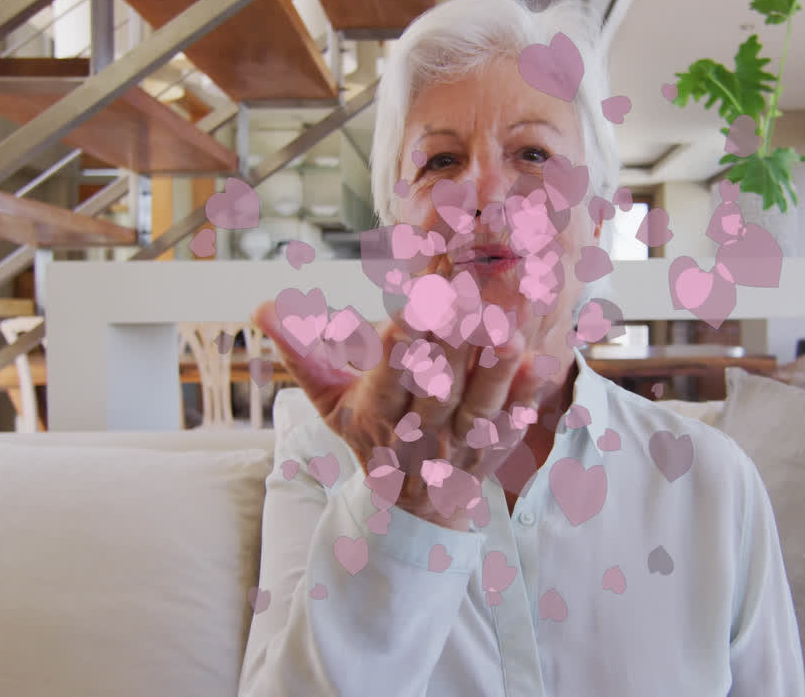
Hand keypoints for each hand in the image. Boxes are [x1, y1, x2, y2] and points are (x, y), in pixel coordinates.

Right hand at [252, 300, 545, 530]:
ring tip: (509, 331)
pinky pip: (513, 426)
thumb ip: (302, 353)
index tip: (418, 303)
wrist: (410, 510)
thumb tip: (261, 305)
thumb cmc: (370, 439)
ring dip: (493, 371)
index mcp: (375, 413)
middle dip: (452, 343)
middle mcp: (418, 430)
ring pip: (477, 408)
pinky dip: (527, 398)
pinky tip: (543, 363)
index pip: (389, 373)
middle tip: (469, 295)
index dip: (404, 341)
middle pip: (436, 387)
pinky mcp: (493, 453)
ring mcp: (459, 445)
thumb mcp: (329, 401)